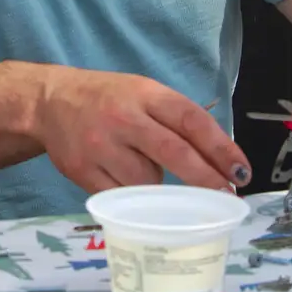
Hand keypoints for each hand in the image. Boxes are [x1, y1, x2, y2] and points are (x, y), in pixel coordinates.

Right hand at [34, 69, 251, 194]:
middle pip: (175, 154)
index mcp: (145, 94)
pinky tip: (130, 185)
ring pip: (148, 182)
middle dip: (206, 179)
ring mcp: (101, 146)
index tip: (241, 171)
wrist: (49, 102)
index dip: (221, 147)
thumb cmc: (108, 98)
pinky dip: (133, 198)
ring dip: (160, 188)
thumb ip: (175, 119)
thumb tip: (220, 161)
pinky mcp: (82, 172)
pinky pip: (121, 197)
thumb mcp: (143, 93)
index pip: (191, 120)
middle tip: (227, 196)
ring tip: (149, 172)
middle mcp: (124, 118)